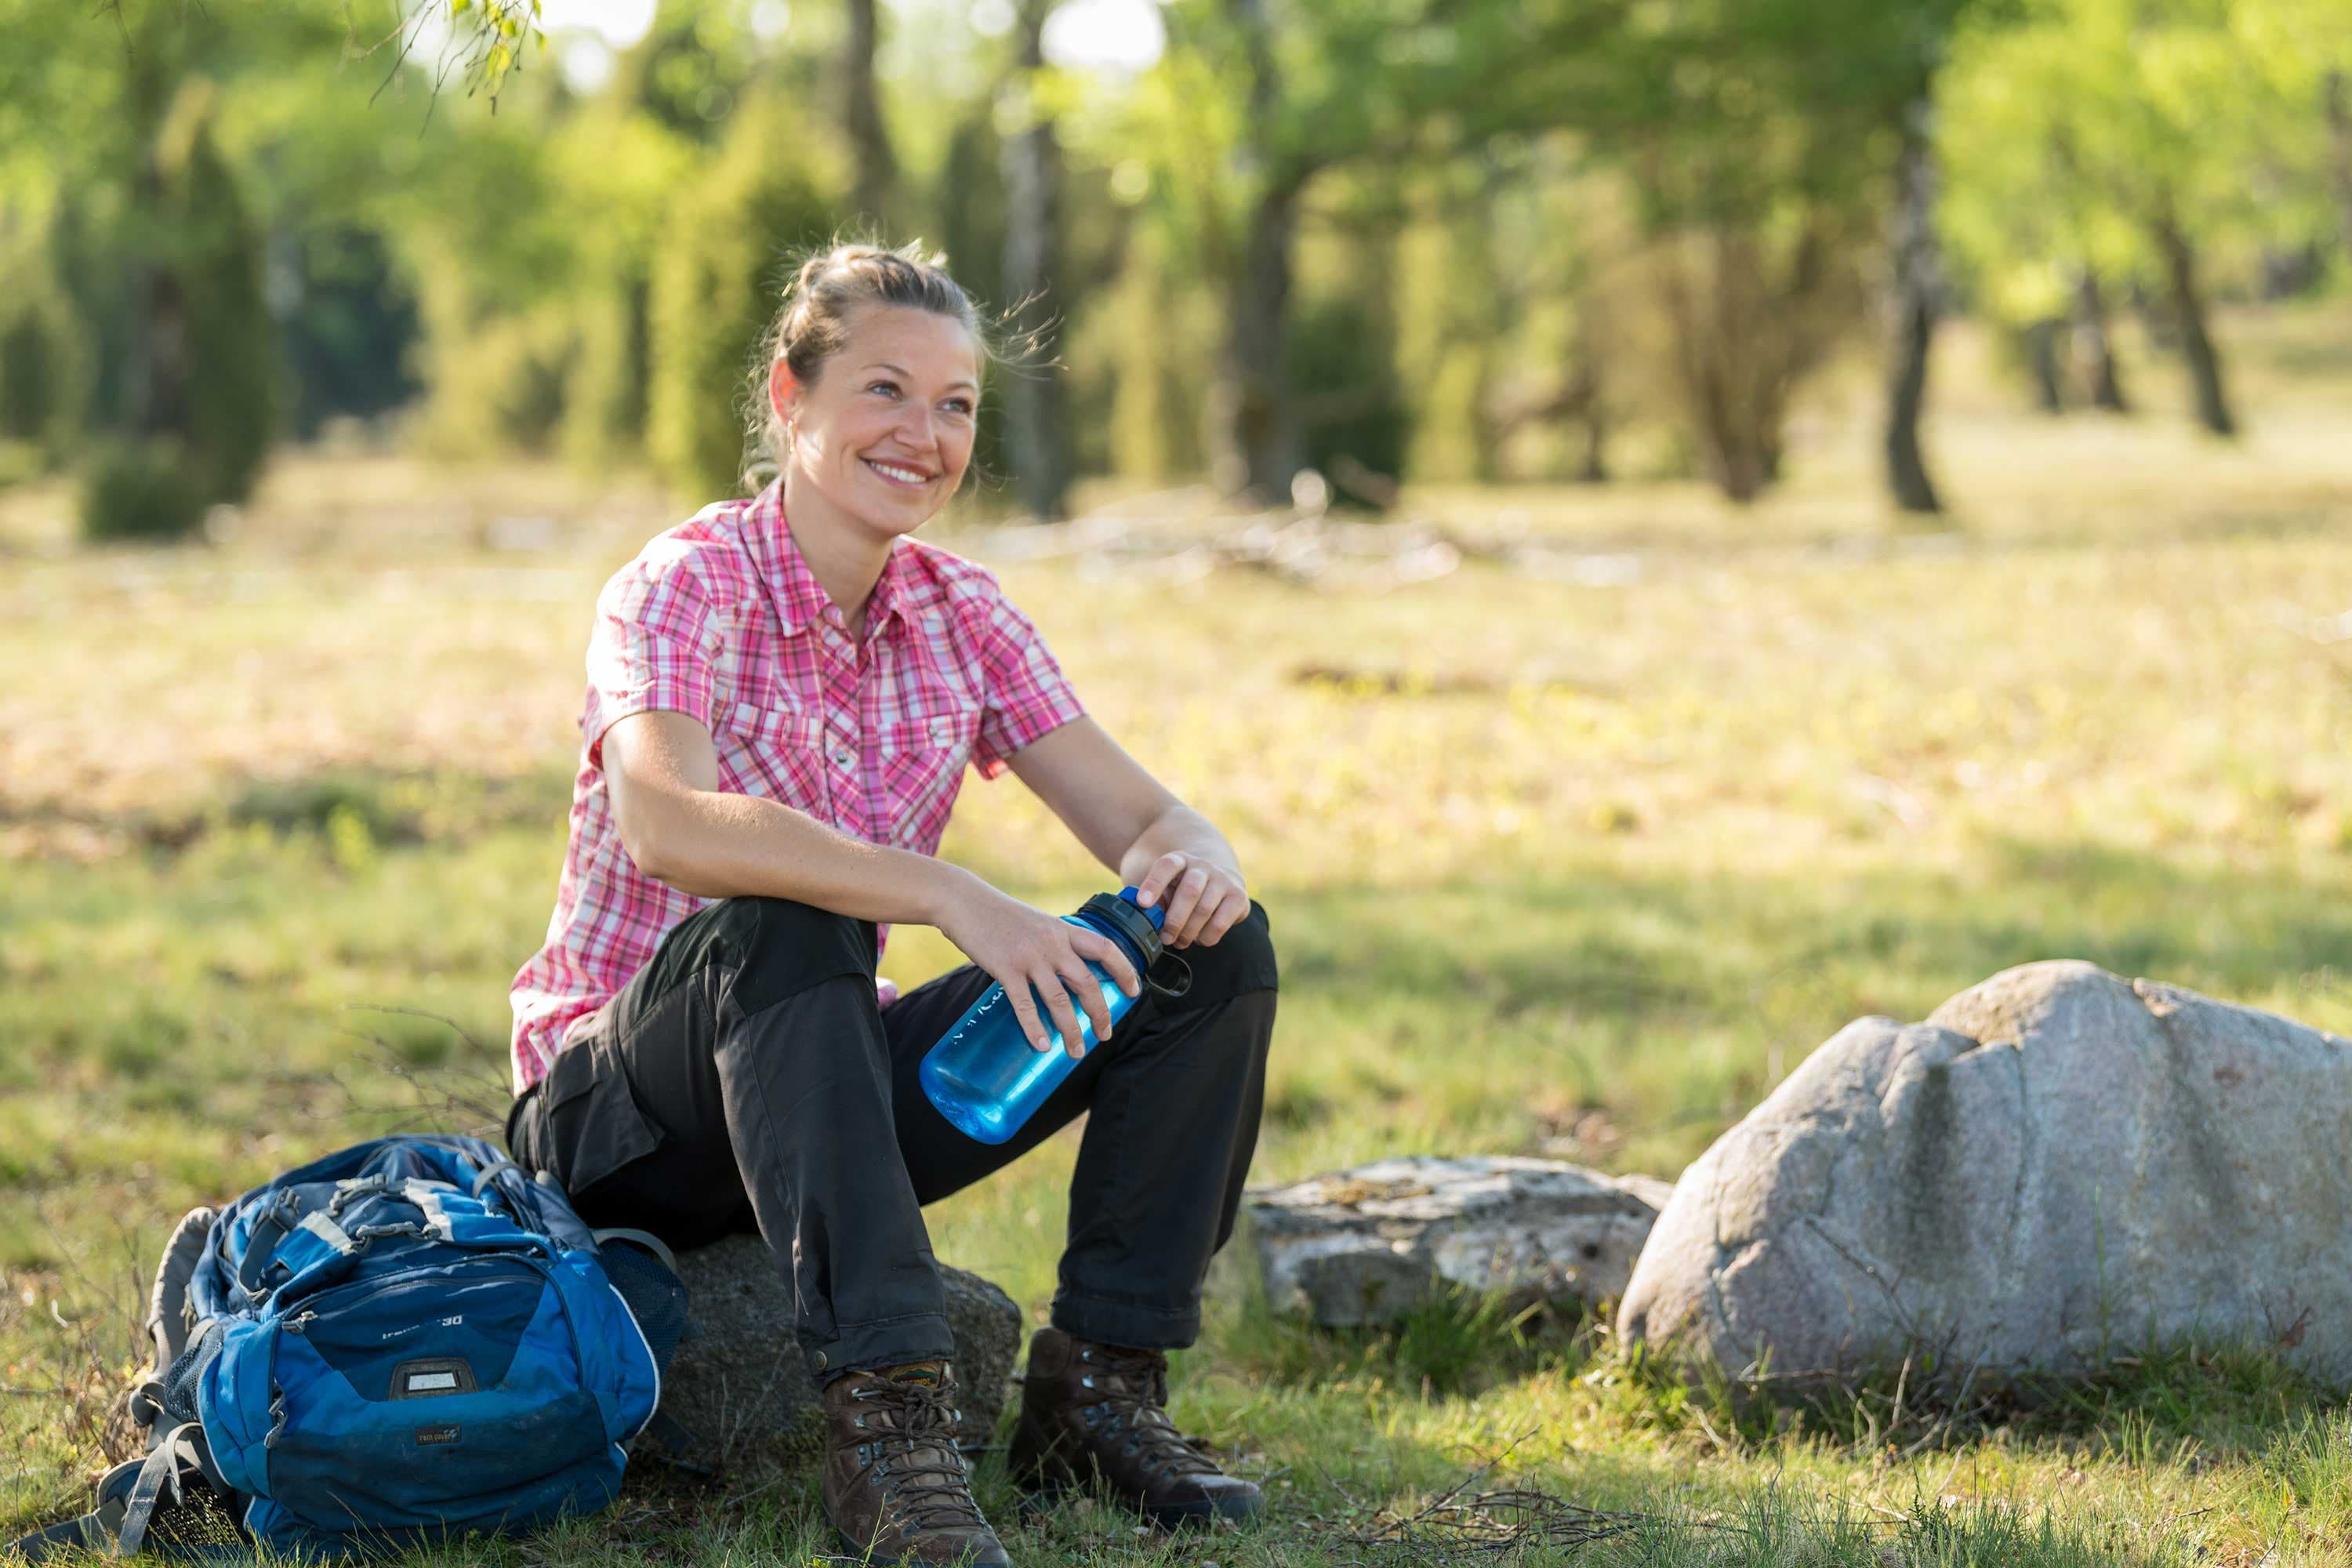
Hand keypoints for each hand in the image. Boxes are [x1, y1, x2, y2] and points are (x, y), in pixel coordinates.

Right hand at [935, 877, 1141, 1057]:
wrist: (964, 901)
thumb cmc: (999, 914)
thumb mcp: (1037, 922)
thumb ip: (1054, 943)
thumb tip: (1066, 971)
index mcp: (1063, 930)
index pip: (1106, 948)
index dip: (1124, 971)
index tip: (1134, 992)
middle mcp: (1052, 944)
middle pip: (1087, 983)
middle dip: (1100, 1013)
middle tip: (1105, 1034)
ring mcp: (1029, 957)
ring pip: (1059, 1000)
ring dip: (1071, 1030)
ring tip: (1076, 1052)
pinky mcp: (1005, 968)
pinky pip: (1025, 1004)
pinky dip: (1035, 1028)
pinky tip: (1042, 1045)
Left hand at [1133, 852, 1247, 949]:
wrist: (1218, 878)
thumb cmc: (1182, 889)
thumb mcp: (1165, 888)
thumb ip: (1154, 902)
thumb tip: (1146, 921)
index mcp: (1180, 860)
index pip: (1167, 866)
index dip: (1154, 884)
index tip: (1142, 903)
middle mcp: (1203, 866)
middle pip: (1190, 891)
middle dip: (1175, 920)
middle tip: (1165, 938)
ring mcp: (1223, 880)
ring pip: (1205, 909)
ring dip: (1189, 932)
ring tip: (1179, 942)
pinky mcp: (1239, 897)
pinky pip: (1221, 923)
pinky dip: (1206, 937)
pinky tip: (1199, 938)